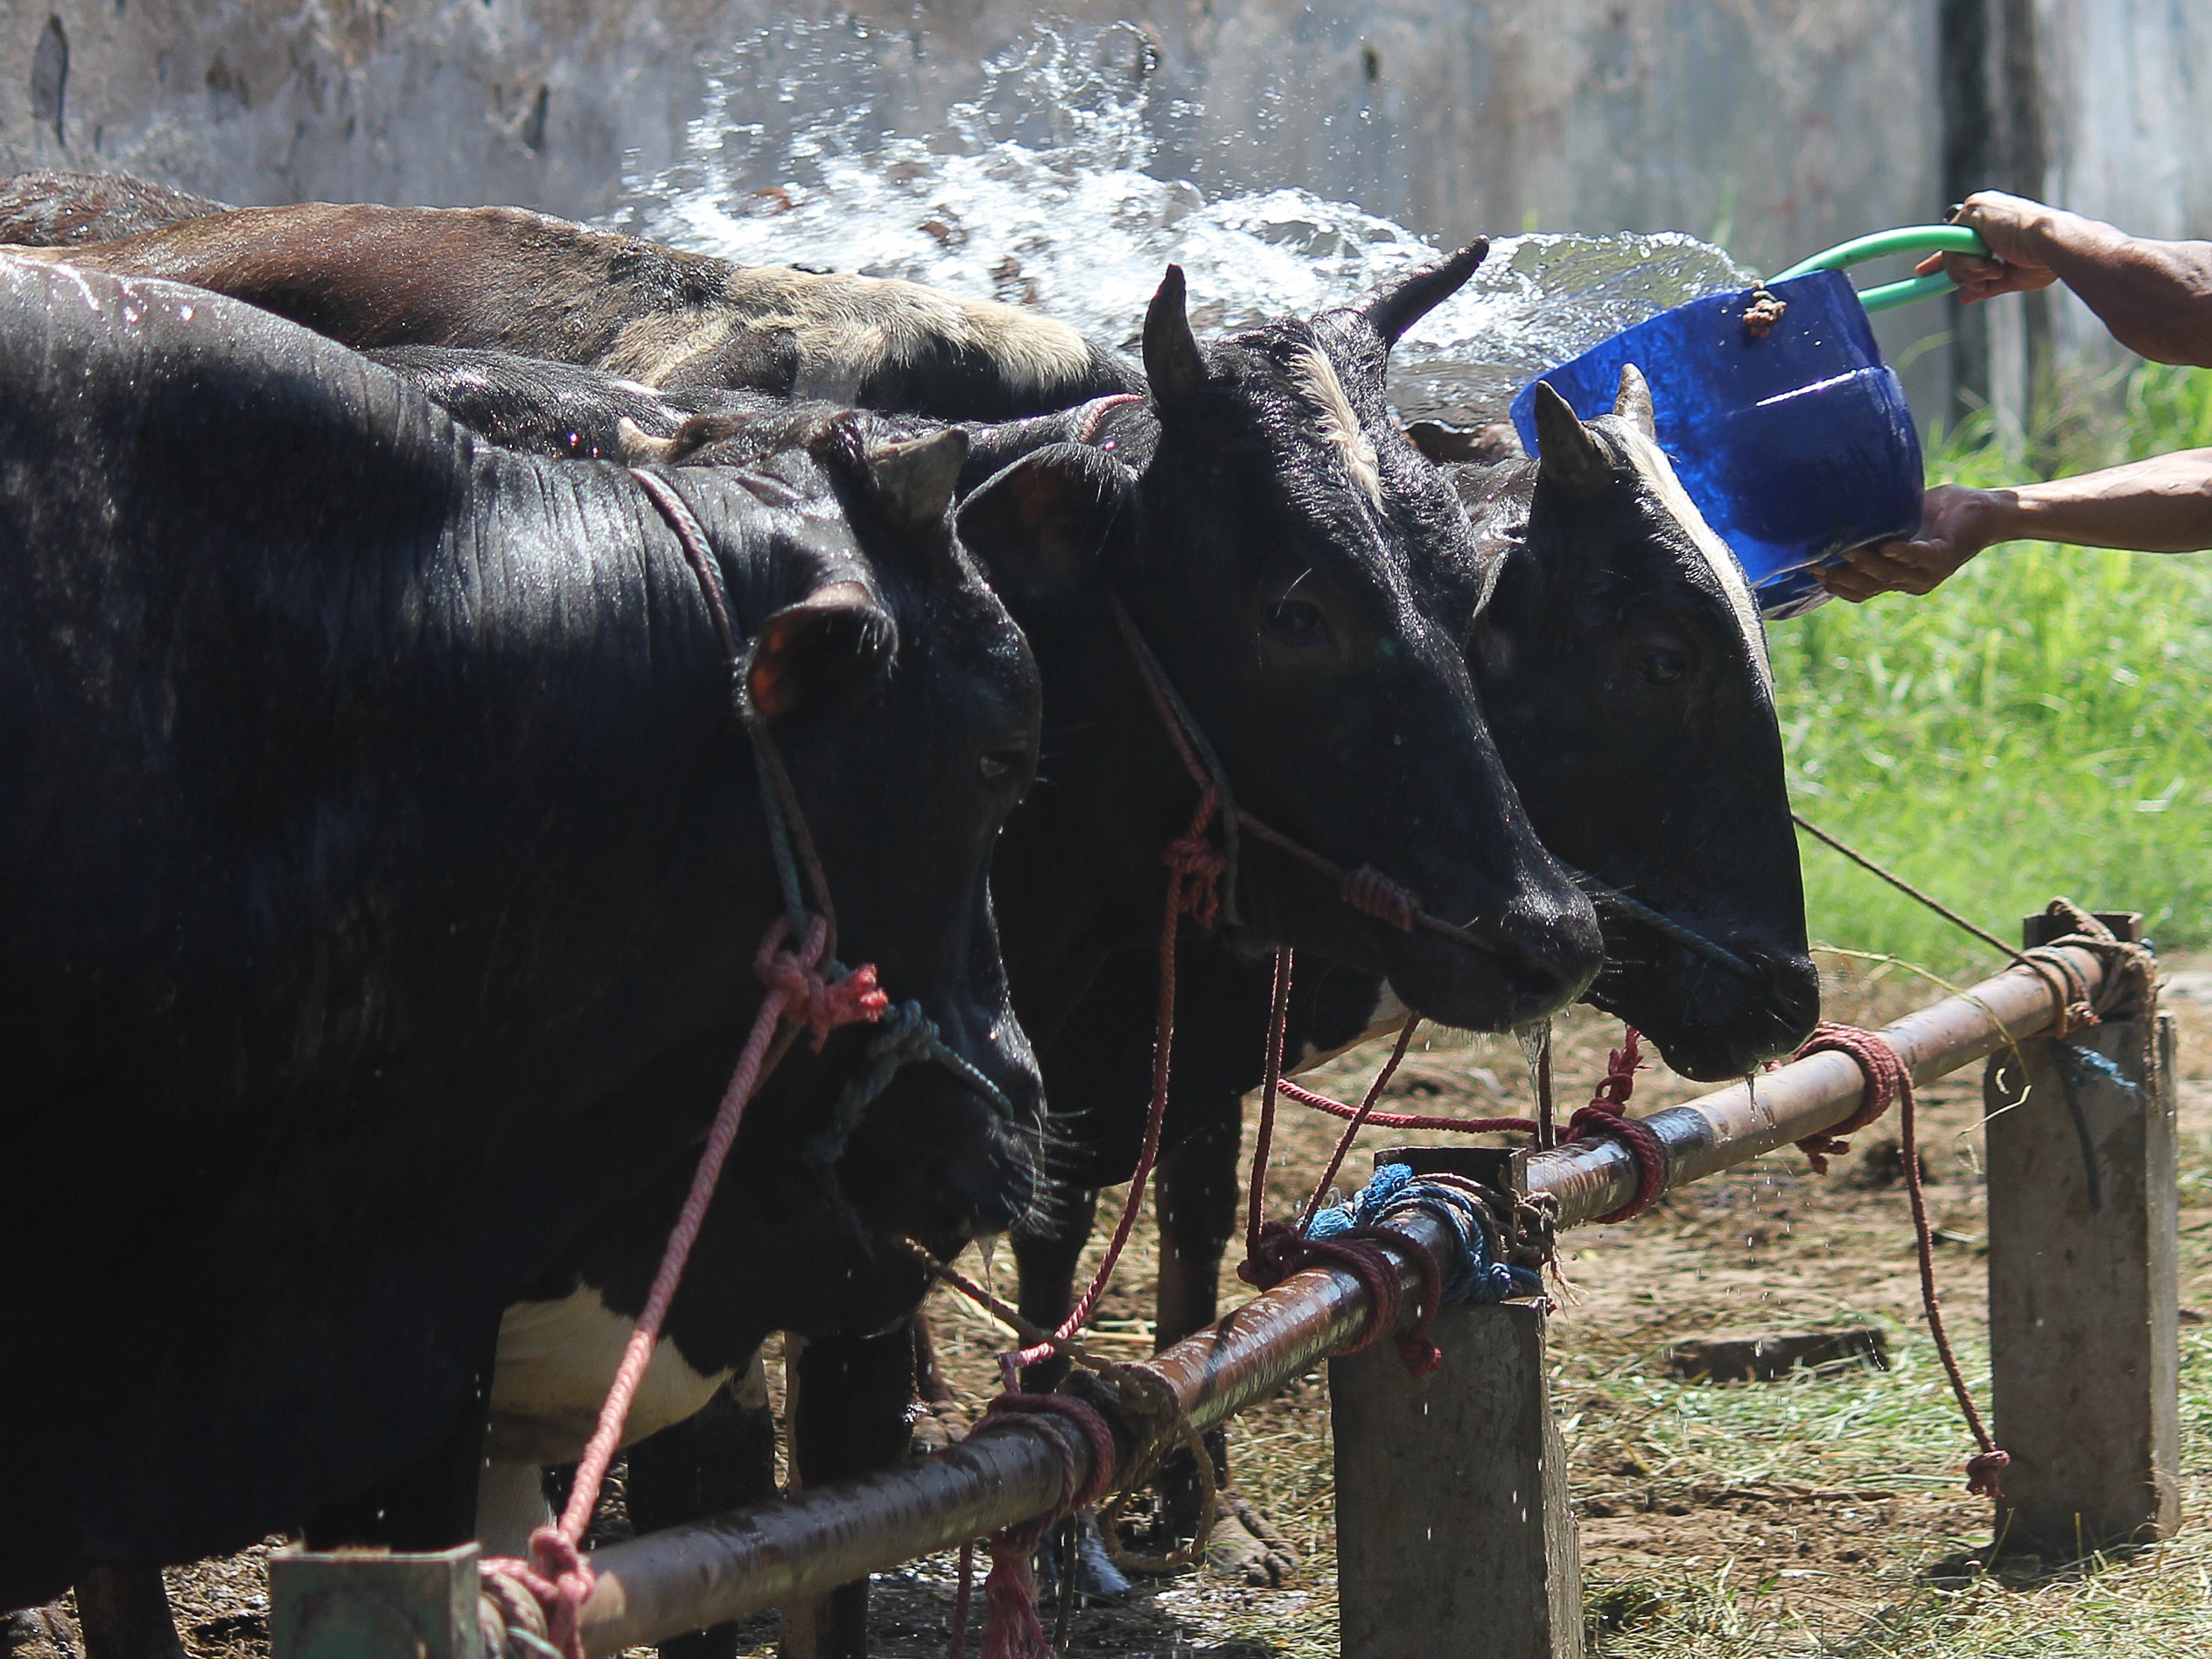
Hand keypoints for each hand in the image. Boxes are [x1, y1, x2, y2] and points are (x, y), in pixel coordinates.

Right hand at [1816, 486, 2002, 600]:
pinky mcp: (1945, 556)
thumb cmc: (1941, 513)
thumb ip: (1872, 528)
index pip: (1857, 590)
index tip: (1807, 567)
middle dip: (1839, 577)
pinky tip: (1886, 545)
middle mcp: (1910, 581)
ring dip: (1865, 565)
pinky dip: (1902, 553)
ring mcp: (1927, 573)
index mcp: (1896, 577)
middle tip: (1815, 561)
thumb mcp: (1898, 523)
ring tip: (1844, 550)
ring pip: (1887, 575)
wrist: (1987, 510)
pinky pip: (1918, 558)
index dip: (1832, 583)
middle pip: (1866, 587)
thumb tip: (1834, 513)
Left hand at [1912, 191, 2062, 303]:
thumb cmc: (2043, 258)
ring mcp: (1976, 209)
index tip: (1924, 272)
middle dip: (1963, 274)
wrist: (2053, 244)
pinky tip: (1991, 261)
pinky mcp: (1972, 211)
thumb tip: (1965, 298)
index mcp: (1995, 223)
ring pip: (1950, 252)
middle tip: (1987, 280)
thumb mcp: (2012, 276)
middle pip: (1952, 250)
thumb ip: (1985, 285)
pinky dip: (1967, 263)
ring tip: (1996, 269)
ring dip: (1969, 271)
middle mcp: (1984, 211)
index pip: (1960, 241)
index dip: (1942, 259)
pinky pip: (1952, 247)